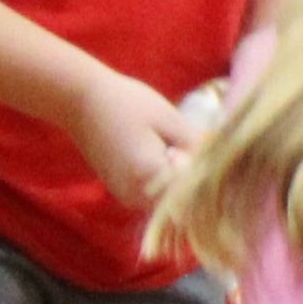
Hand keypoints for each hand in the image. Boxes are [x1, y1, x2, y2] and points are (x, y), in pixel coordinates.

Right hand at [69, 70, 202, 211]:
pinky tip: (157, 153)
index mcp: (150, 175)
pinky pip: (152, 196)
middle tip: (187, 146)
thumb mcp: (168, 117)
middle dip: (192, 180)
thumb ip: (196, 145)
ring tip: (169, 146)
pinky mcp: (121, 193)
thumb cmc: (126, 102)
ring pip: (167, 201)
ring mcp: (126, 197)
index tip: (212, 157)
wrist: (80, 102)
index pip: (193, 194)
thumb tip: (222, 162)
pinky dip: (162, 181)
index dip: (206, 178)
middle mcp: (137, 195)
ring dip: (177, 181)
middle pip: (181, 201)